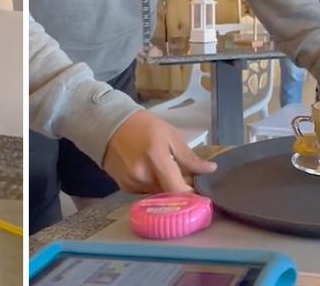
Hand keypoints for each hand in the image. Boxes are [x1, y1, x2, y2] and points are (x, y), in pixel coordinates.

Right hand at [101, 110, 216, 192]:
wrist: (108, 124)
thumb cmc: (143, 126)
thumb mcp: (170, 134)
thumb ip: (189, 156)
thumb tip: (211, 169)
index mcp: (156, 158)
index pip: (178, 190)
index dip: (192, 195)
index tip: (201, 192)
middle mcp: (143, 175)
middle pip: (169, 195)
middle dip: (179, 190)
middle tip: (186, 179)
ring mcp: (132, 183)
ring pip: (158, 195)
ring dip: (166, 188)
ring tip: (167, 172)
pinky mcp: (124, 187)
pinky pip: (145, 193)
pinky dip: (153, 186)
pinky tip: (151, 172)